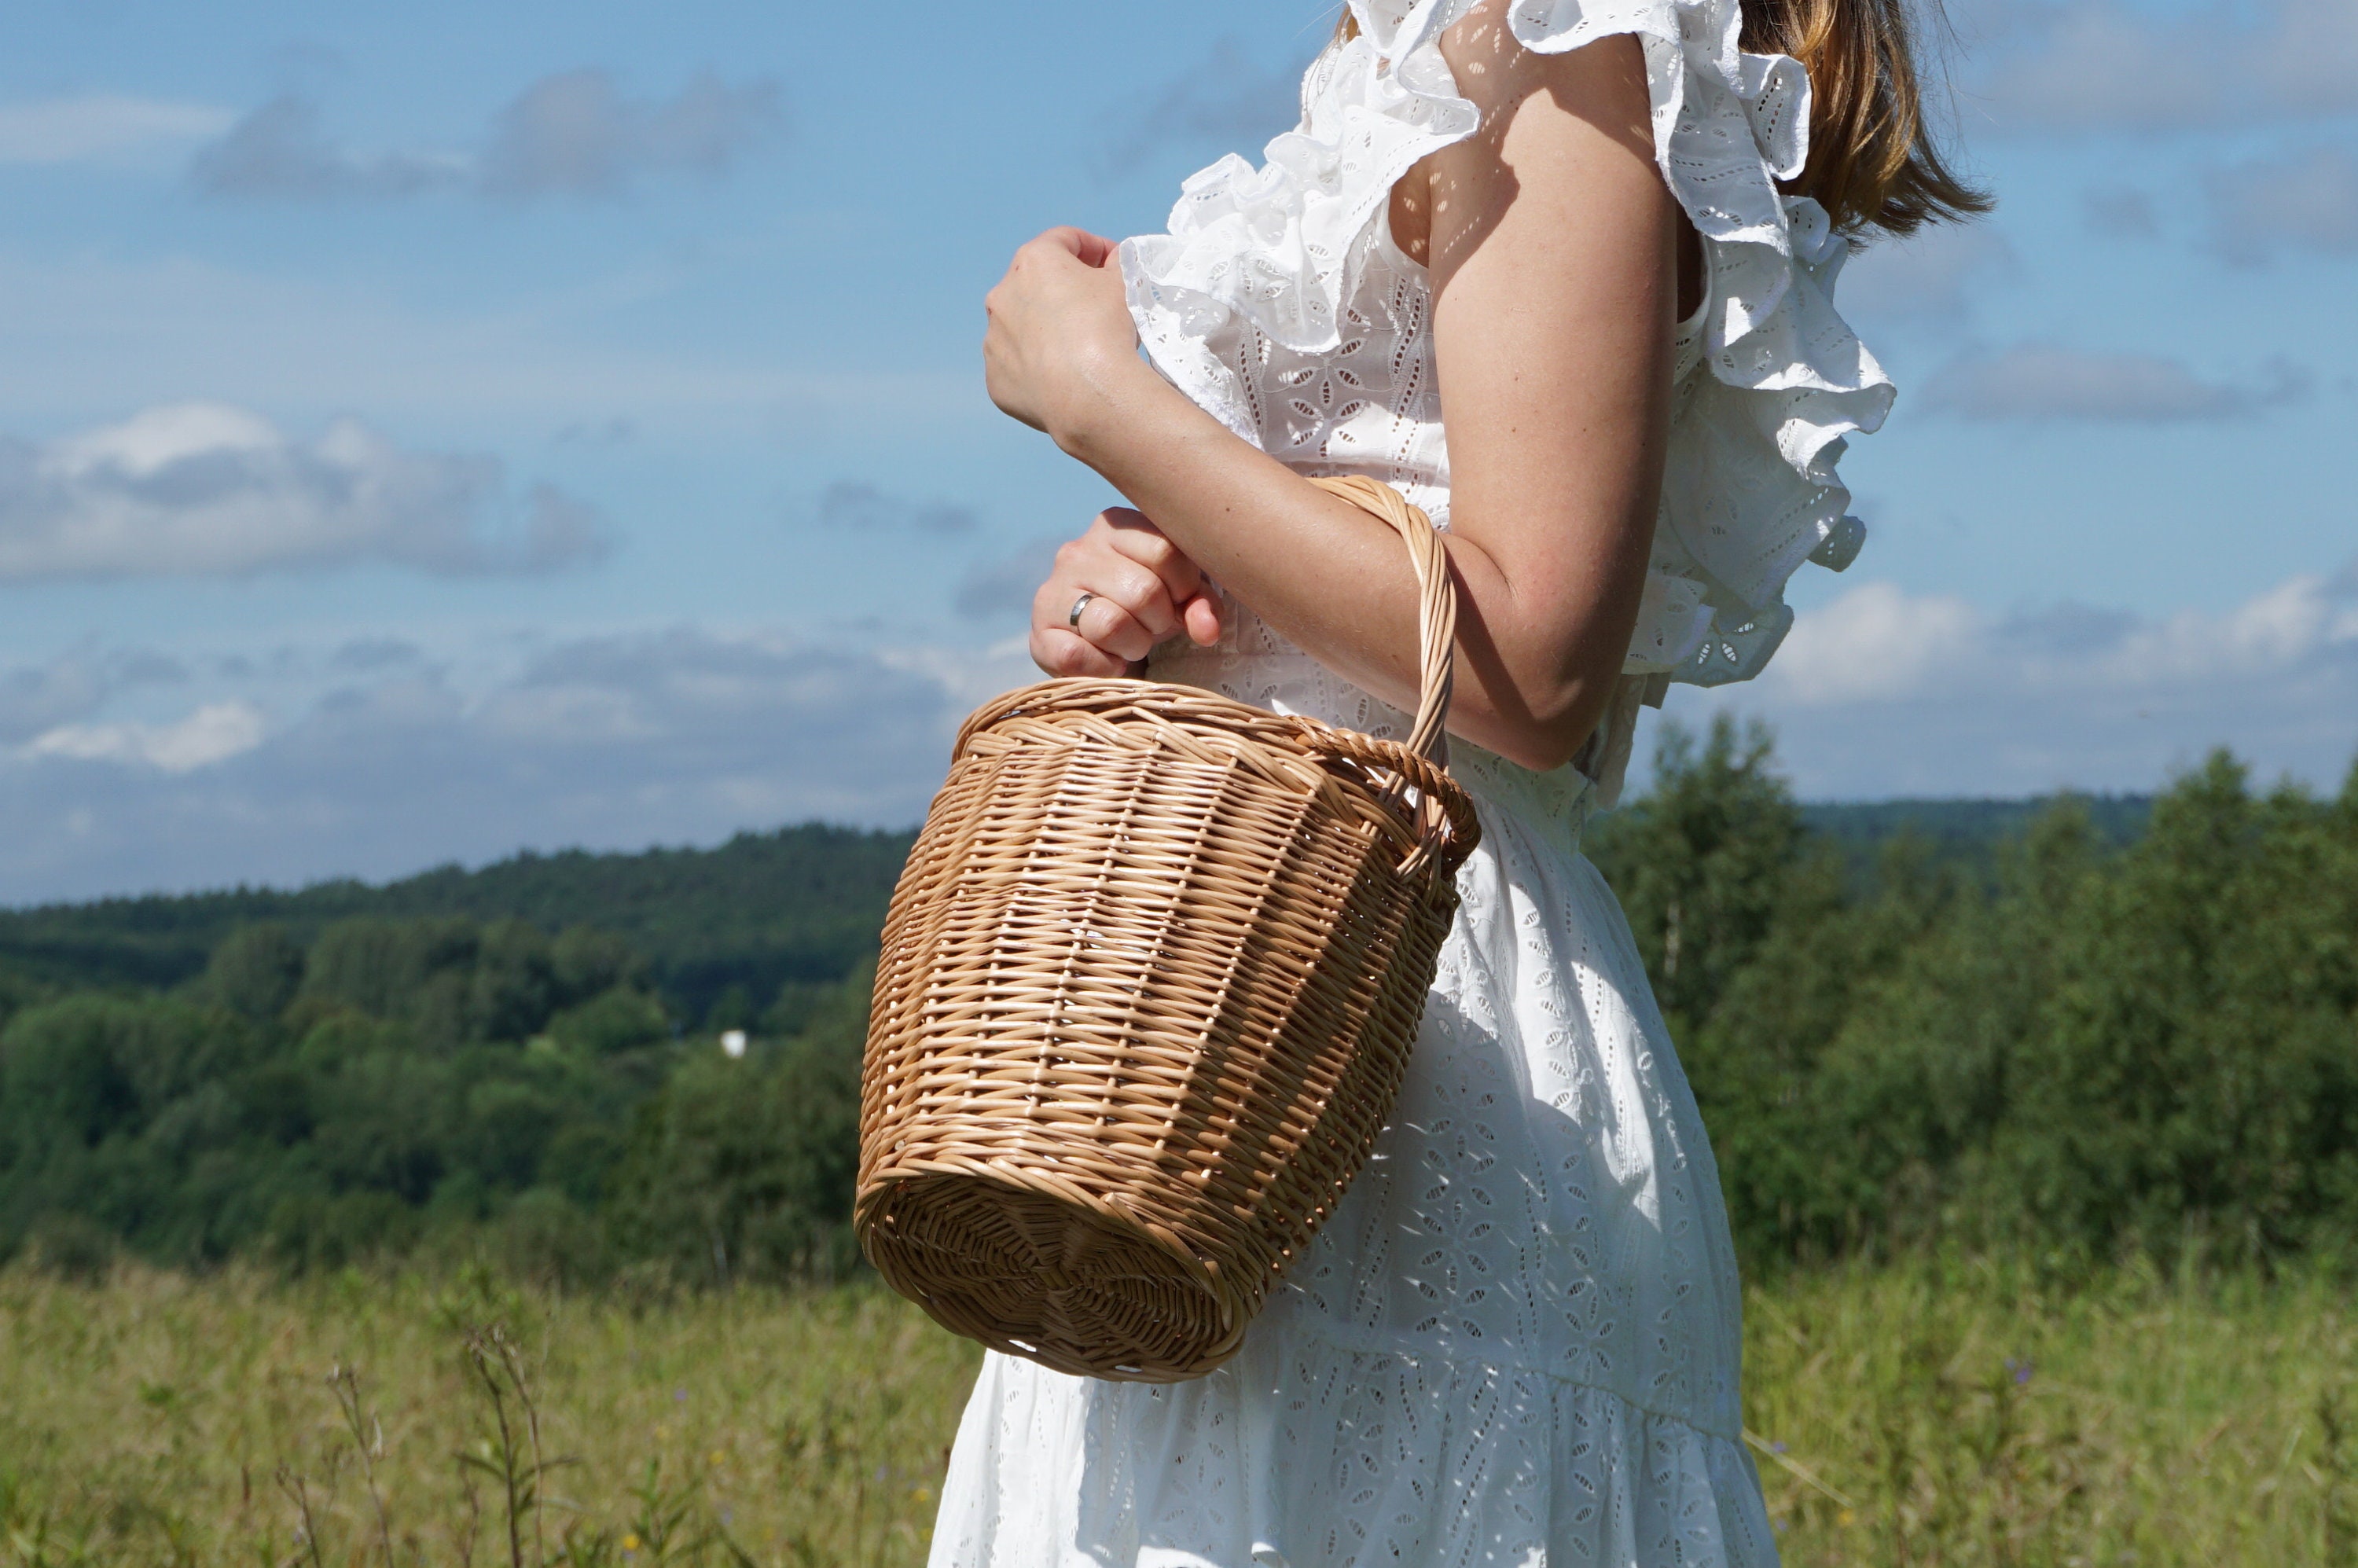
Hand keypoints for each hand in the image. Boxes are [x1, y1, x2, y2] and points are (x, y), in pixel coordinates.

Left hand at [984, 228, 1142, 443]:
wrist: (1089, 394)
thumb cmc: (1106, 329)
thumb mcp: (1123, 282)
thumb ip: (1116, 263)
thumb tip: (1111, 262)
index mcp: (1033, 261)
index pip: (1065, 240)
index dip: (1094, 248)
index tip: (1113, 264)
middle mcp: (1002, 295)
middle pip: (1037, 282)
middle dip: (1065, 288)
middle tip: (1096, 306)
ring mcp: (994, 338)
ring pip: (1022, 325)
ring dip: (1046, 328)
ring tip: (1078, 348)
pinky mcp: (995, 377)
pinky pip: (1017, 364)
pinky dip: (1036, 365)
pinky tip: (1062, 376)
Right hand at [1030, 508, 1223, 676]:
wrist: (1098, 645)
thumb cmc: (1146, 610)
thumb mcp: (1179, 596)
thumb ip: (1201, 603)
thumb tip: (1207, 630)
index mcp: (1115, 527)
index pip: (1165, 551)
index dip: (1185, 587)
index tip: (1180, 602)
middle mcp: (1078, 551)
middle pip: (1142, 591)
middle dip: (1160, 622)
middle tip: (1154, 628)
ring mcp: (1052, 591)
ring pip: (1110, 624)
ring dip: (1133, 646)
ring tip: (1132, 644)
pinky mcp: (1039, 634)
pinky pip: (1075, 656)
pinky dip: (1104, 668)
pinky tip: (1110, 662)